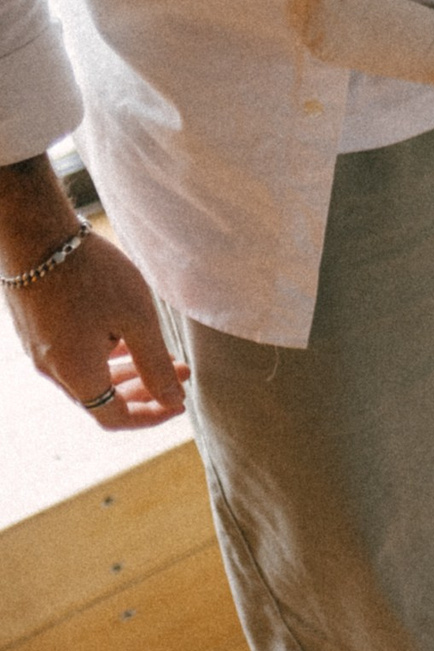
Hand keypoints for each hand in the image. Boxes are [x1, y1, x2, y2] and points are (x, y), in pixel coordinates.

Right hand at [6, 230, 188, 429]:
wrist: (34, 233)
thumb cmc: (92, 274)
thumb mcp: (137, 320)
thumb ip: (155, 365)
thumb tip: (173, 401)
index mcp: (75, 373)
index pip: (115, 418)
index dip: (151, 416)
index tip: (181, 402)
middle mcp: (51, 368)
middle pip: (101, 400)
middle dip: (146, 391)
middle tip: (182, 372)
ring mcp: (37, 349)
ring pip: (87, 377)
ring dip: (127, 373)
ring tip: (164, 355)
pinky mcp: (34, 330)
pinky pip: (72, 357)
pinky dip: (103, 356)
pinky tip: (125, 337)